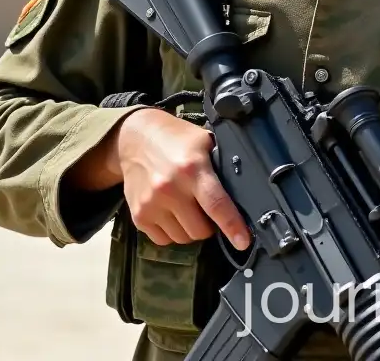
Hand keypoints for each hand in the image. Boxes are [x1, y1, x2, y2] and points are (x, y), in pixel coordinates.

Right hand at [116, 108, 250, 249]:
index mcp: (192, 168)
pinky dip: (172, 232)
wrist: (135, 138)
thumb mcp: (204, 141)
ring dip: (191, 229)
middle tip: (207, 208)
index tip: (243, 241)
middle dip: (210, 225)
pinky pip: (164, 240)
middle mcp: (170, 189)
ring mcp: (151, 205)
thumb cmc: (176, 138)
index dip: (232, 226)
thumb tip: (245, 192)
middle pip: (201, 230)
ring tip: (188, 207)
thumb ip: (221, 166)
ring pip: (183, 238)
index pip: (216, 204)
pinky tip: (172, 212)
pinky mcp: (138, 216)